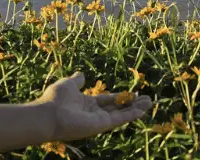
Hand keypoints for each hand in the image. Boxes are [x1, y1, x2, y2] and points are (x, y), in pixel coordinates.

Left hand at [36, 72, 152, 141]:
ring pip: (121, 114)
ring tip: (150, 103)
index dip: (120, 97)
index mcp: (87, 104)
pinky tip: (143, 109)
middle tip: (146, 99)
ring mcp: (98, 120)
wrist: (49, 114)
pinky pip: (119, 118)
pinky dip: (131, 114)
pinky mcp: (101, 125)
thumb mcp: (68, 84)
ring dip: (136, 109)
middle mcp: (94, 113)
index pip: (107, 100)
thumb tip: (81, 74)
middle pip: (118, 108)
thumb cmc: (56, 99)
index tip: (133, 94)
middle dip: (132, 104)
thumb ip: (77, 80)